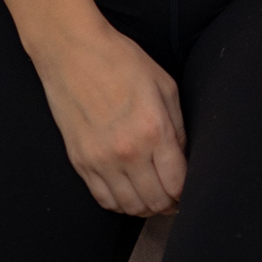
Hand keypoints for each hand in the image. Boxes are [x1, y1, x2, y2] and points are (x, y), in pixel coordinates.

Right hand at [31, 20, 186, 215]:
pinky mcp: (80, 162)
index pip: (177, 183)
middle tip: (174, 199)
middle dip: (169, 204)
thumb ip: (178, 126)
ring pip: (129, 206)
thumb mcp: (164, 86)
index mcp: (154, 130)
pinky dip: (120, 204)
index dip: (187, 192)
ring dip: (146, 208)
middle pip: (155, 201)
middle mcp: (127, 152)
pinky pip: (103, 199)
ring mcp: (100, 160)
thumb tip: (183, 157)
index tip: (188, 189)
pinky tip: (129, 195)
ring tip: (153, 199)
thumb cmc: (121, 62)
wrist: (73, 53)